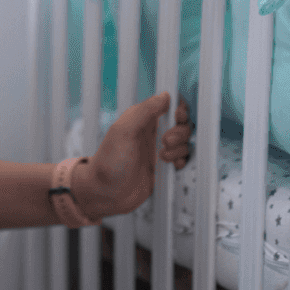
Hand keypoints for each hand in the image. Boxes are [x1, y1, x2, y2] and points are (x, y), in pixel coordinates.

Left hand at [72, 92, 191, 218]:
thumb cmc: (109, 162)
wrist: (105, 194)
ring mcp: (159, 150)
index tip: (177, 116)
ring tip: (163, 156)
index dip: (179, 109)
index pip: (169, 105)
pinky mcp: (163, 167)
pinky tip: (172, 165)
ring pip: (184, 142)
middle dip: (180, 131)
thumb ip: (145, 111)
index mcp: (143, 119)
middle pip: (181, 124)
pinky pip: (181, 159)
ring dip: (180, 148)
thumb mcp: (123, 131)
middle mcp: (152, 133)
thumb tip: (165, 96)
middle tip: (165, 142)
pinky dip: (181, 160)